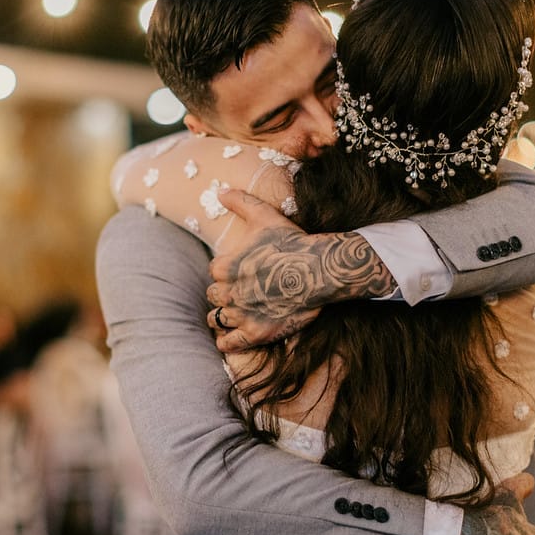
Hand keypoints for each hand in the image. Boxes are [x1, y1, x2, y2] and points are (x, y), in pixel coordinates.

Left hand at [206, 188, 393, 352]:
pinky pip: (228, 343)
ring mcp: (241, 314)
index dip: (226, 271)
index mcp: (225, 266)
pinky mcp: (255, 333)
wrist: (321, 270)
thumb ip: (240, 202)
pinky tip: (232, 336)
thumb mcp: (265, 215)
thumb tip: (219, 190)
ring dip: (223, 315)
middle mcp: (229, 292)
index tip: (241, 271)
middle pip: (214, 295)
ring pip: (216, 318)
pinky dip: (227, 341)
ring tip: (235, 313)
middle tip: (241, 292)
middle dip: (225, 293)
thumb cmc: (293, 241)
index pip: (214, 272)